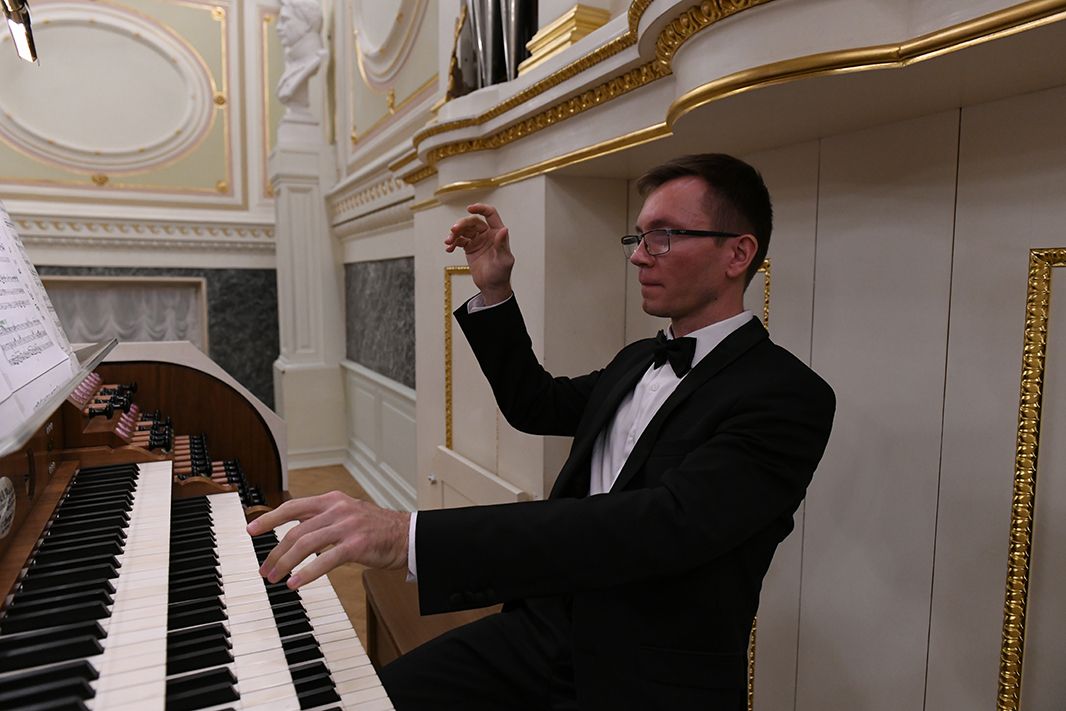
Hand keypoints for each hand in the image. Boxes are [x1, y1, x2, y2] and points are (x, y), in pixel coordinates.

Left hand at [246, 491, 409, 588]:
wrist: (406, 536)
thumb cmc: (375, 529)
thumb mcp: (346, 515)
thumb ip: (322, 520)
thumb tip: (295, 532)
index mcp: (332, 500)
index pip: (293, 507)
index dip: (269, 518)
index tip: (251, 530)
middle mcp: (338, 509)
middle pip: (296, 531)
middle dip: (275, 552)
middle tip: (265, 569)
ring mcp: (347, 526)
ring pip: (306, 544)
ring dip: (285, 563)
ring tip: (275, 578)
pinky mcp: (356, 545)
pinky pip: (325, 560)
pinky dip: (306, 573)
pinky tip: (295, 583)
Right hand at [444, 203, 514, 303]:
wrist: (492, 287)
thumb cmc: (501, 274)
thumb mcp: (504, 260)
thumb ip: (502, 245)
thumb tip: (504, 229)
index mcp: (497, 233)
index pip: (490, 214)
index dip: (481, 208)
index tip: (469, 208)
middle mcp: (487, 234)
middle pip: (473, 221)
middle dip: (462, 224)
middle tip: (453, 231)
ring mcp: (478, 240)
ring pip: (464, 230)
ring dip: (454, 234)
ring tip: (448, 242)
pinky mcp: (470, 247)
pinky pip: (459, 240)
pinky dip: (453, 243)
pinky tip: (449, 248)